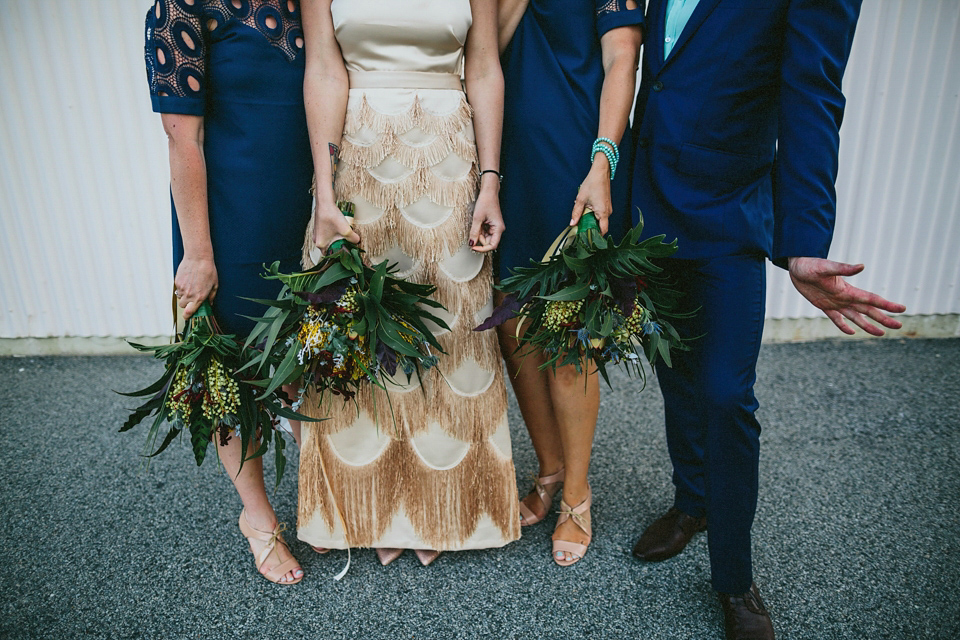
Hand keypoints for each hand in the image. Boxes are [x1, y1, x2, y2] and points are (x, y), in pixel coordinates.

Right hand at [174, 255, 217, 319]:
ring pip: (179, 297)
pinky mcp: (177, 282)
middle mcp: (189, 294)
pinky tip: (188, 280)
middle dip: (186, 304)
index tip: (188, 316)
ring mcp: (182, 288)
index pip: (189, 312)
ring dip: (184, 295)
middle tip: (192, 298)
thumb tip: (209, 304)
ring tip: (191, 286)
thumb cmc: (208, 270)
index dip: (187, 316)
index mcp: (199, 297)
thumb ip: (211, 296)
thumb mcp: (215, 285)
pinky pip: (178, 288)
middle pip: (182, 306)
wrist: (198, 258)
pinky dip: (182, 287)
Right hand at [313, 198, 359, 251]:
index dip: (338, 254)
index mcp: (320, 244)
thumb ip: (353, 238)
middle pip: (330, 248)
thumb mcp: (345, 229)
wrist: (324, 202)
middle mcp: (317, 240)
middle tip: (347, 244)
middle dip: (338, 246)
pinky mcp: (319, 227)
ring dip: (336, 239)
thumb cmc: (330, 215)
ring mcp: (317, 233)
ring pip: (329, 240)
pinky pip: (327, 234)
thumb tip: (357, 241)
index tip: (346, 252)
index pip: (330, 255)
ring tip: (344, 236)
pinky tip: (340, 229)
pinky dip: (333, 233)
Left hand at [469, 183, 504, 251]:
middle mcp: (498, 229)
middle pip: (488, 242)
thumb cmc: (485, 202)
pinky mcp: (491, 225)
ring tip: (477, 222)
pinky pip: (485, 232)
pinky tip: (478, 222)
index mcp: (498, 228)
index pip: (492, 245)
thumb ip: (474, 232)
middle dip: (480, 239)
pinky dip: (480, 230)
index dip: (482, 249)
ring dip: (479, 233)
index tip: (473, 248)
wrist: (488, 192)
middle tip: (474, 229)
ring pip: (485, 237)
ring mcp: (495, 227)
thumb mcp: (477, 218)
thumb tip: (471, 244)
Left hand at [570, 157, 611, 233]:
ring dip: (591, 219)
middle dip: (590, 227)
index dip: (595, 236)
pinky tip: (587, 208)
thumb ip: (576, 213)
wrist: (600, 172)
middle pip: (600, 226)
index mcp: (603, 212)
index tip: (587, 237)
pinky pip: (600, 214)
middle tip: (580, 225)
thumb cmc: (592, 183)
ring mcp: (608, 208)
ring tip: (583, 214)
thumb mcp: (581, 199)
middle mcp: (608, 212)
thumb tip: (572, 223)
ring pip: (599, 219)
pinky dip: (593, 214)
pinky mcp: (606, 204)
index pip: (602, 230)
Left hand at [788, 257, 905, 335]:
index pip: (871, 299)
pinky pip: (836, 318)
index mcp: (848, 290)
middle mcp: (845, 297)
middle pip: (868, 311)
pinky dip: (844, 326)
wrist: (797, 266)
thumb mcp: (826, 267)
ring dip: (868, 325)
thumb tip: (862, 266)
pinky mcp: (824, 306)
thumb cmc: (810, 265)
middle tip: (899, 327)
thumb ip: (843, 268)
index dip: (886, 305)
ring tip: (881, 334)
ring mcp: (835, 302)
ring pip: (855, 317)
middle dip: (884, 319)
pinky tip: (852, 332)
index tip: (902, 309)